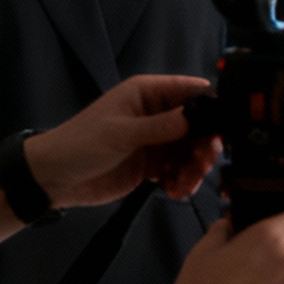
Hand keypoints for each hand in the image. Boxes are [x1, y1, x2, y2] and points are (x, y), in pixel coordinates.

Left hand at [22, 74, 215, 209]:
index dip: (212, 107)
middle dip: (205, 146)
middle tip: (204, 164)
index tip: (228, 128)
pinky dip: (182, 182)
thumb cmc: (82, 144)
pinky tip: (174, 192)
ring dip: (194, 169)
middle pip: (198, 126)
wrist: (54, 178)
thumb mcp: (122, 133)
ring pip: (191, 152)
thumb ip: (162, 127)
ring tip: (183, 184)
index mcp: (148, 93)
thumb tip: (200, 118)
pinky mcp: (152, 166)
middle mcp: (157, 114)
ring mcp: (155, 141)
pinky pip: (179, 171)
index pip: (191, 92)